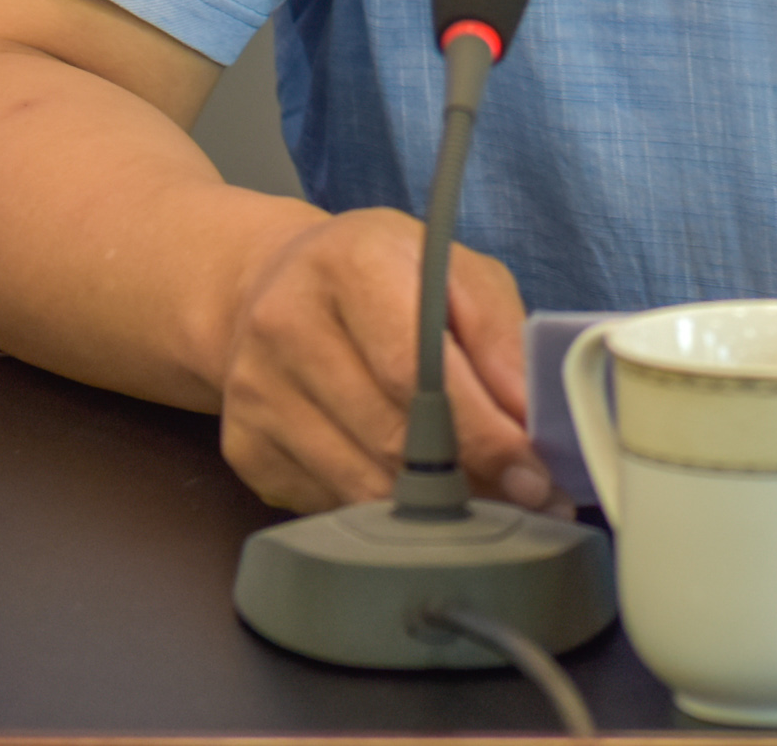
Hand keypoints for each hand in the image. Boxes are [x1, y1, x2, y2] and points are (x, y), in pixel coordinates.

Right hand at [215, 205, 554, 515]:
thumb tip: (529, 420)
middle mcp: (286, 323)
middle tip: (524, 503)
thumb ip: (500, 337)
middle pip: (389, 435)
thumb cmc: (384, 278)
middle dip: (469, 479)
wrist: (272, 287)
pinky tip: (411, 494)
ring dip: (431, 508)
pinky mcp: (244, 445)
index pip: (417, 367)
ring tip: (481, 503)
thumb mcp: (454, 273)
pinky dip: (382, 511)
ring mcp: (255, 390)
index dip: (481, 431)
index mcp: (349, 263)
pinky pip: (329, 503)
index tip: (532, 474)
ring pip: (359, 483)